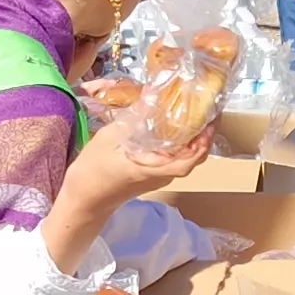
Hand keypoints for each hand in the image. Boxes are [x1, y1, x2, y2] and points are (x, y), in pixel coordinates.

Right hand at [43, 117, 217, 271]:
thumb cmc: (93, 170)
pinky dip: (181, 144)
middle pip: (193, 157)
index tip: (210, 118)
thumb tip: (153, 93)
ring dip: (194, 139)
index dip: (204, 140)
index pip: (190, 159)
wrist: (84, 200)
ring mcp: (159, 177)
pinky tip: (175, 126)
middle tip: (206, 108)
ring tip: (195, 113)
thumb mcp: (109, 137)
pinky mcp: (153, 175)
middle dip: (204, 135)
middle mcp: (162, 175)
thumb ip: (133, 118)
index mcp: (154, 168)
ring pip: (185, 158)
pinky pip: (174, 159)